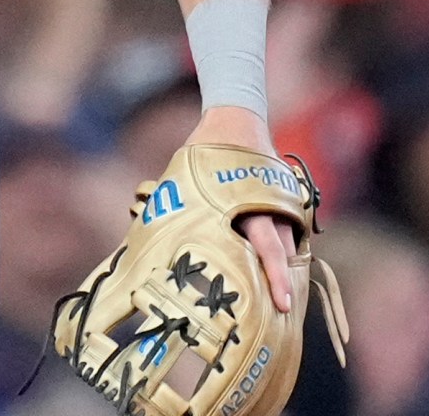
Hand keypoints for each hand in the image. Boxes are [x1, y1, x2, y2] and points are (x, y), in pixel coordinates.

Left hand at [186, 106, 298, 312]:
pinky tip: (274, 266)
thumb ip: (173, 206)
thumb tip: (139, 229)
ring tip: (276, 295)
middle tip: (281, 310)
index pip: (268, 247)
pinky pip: (288, 228)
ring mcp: (282, 200)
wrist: (235, 119)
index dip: (275, 277)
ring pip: (289, 241)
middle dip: (281, 280)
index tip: (281, 302)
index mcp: (248, 201)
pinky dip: (282, 247)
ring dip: (282, 266)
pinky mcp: (286, 198)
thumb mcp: (184, 178)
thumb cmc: (205, 151)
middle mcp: (271, 204)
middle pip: (283, 250)